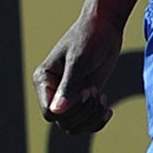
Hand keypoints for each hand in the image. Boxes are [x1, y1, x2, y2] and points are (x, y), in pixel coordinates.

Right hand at [35, 13, 125, 133]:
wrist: (105, 26)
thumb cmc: (89, 37)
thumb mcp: (79, 61)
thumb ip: (68, 86)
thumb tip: (56, 111)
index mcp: (44, 80)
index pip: (50, 113)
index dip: (69, 111)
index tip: (86, 91)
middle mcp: (52, 91)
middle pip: (63, 122)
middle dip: (83, 112)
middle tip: (96, 92)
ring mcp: (68, 95)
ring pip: (74, 126)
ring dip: (91, 117)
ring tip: (101, 98)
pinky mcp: (83, 97)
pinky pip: (86, 122)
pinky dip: (97, 121)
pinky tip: (108, 109)